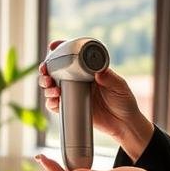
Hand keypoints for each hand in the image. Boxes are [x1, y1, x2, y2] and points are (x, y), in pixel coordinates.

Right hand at [38, 40, 152, 155]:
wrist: (123, 123)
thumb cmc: (124, 101)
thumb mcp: (119, 87)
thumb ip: (110, 78)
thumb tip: (99, 72)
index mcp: (88, 71)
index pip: (71, 57)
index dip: (59, 50)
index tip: (52, 47)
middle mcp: (78, 81)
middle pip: (55, 71)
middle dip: (46, 70)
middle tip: (45, 72)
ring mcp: (73, 95)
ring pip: (52, 87)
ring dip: (46, 87)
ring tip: (52, 89)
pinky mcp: (71, 108)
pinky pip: (56, 105)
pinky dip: (50, 103)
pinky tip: (53, 101)